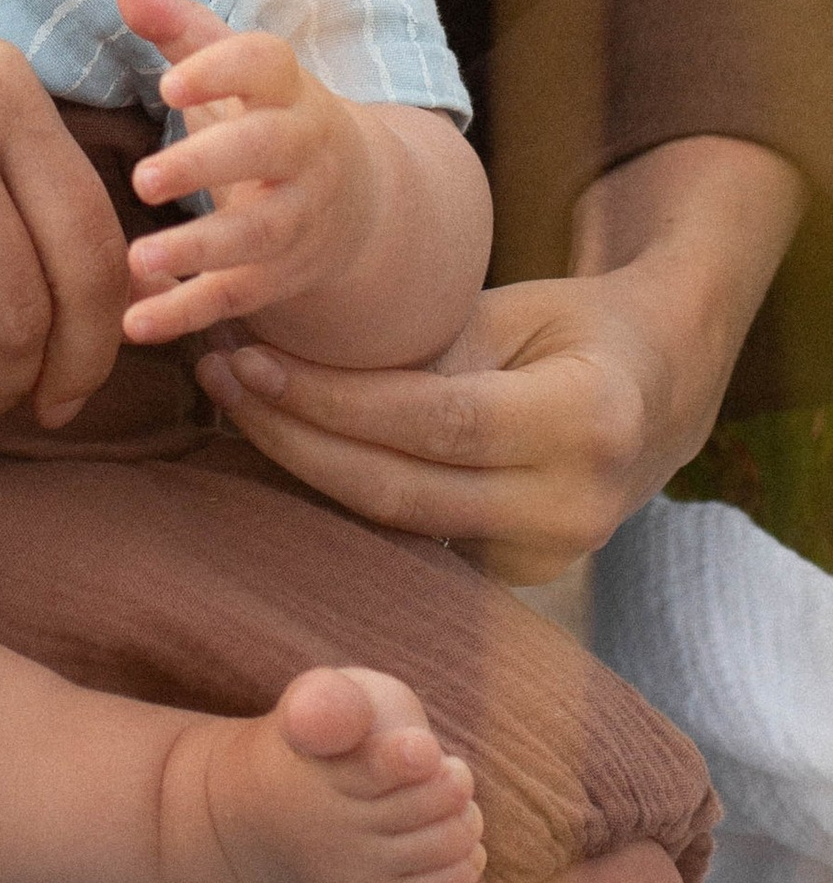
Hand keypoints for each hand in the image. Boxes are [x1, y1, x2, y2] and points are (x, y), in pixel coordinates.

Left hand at [115, 0, 373, 348]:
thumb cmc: (267, 116)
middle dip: (208, 164)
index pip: (265, 63)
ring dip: (200, 248)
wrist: (359, 199)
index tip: (167, 85)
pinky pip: (240, 296)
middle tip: (144, 180)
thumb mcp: (236, 70)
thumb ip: (181, 28)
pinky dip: (188, 313)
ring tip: (137, 260)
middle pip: (266, 150)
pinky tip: (134, 324)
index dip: (220, 70)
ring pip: (259, 234)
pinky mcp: (285, 275)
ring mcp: (301, 217)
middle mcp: (304, 150)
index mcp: (287, 87)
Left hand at [192, 135, 806, 580]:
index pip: (429, 420)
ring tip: (233, 401)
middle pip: (400, 487)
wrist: (662, 389)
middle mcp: (573, 505)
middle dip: (294, 436)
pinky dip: (345, 490)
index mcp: (583, 421)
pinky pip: (413, 534)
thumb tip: (294, 348)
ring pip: (396, 521)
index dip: (329, 398)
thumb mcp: (511, 309)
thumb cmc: (577, 327)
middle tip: (220, 376)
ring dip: (305, 464)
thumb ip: (422, 344)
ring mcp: (551, 553)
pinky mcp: (522, 573)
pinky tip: (286, 444)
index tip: (248, 358)